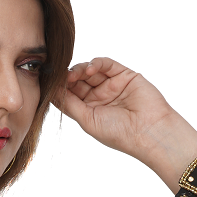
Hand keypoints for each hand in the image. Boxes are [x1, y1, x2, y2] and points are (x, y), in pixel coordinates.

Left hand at [56, 59, 196, 190]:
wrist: (148, 131)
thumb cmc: (118, 133)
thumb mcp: (88, 120)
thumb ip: (69, 104)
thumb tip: (50, 92)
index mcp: (89, 111)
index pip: (69, 95)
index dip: (59, 88)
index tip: (48, 83)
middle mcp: (99, 97)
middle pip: (77, 81)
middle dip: (67, 77)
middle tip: (61, 77)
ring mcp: (111, 85)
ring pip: (89, 70)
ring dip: (79, 70)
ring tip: (76, 75)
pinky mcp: (123, 74)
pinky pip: (105, 63)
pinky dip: (95, 63)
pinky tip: (88, 69)